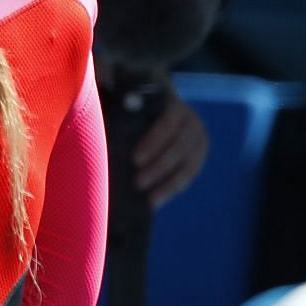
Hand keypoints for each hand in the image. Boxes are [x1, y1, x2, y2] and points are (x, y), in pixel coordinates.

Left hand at [134, 89, 208, 207]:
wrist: (160, 105)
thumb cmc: (136, 108)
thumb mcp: (131, 107)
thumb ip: (124, 119)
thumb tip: (105, 142)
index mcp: (173, 105)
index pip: (167, 124)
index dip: (153, 143)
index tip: (135, 160)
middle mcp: (192, 121)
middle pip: (179, 148)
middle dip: (159, 168)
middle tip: (137, 183)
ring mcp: (199, 139)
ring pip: (189, 165)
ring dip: (168, 185)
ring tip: (149, 200)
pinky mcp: (200, 154)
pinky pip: (191, 175)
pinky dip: (173, 189)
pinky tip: (158, 200)